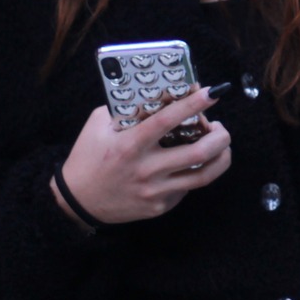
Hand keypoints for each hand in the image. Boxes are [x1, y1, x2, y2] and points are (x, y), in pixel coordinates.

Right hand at [53, 85, 232, 226]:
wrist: (78, 202)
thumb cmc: (88, 158)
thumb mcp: (99, 125)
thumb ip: (127, 109)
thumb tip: (160, 94)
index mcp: (130, 145)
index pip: (168, 120)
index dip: (193, 104)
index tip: (212, 92)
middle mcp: (146, 170)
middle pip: (199, 153)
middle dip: (220, 136)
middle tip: (220, 126)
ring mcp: (155, 192)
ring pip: (203, 176)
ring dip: (221, 156)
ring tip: (221, 144)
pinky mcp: (159, 207)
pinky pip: (187, 188)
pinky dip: (196, 172)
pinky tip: (193, 163)